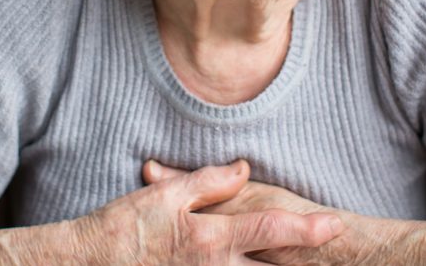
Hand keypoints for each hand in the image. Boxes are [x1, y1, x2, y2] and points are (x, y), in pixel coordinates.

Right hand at [143, 161, 395, 264]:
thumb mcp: (166, 195)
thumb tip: (243, 169)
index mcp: (211, 239)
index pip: (270, 230)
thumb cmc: (125, 228)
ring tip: (310, 263)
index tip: (336, 225)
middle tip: (336, 257)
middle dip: (304, 264)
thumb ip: (209, 182)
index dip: (307, 229)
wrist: (89, 264)